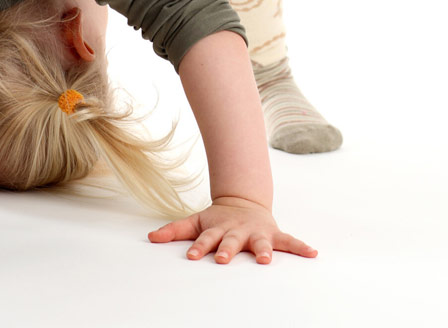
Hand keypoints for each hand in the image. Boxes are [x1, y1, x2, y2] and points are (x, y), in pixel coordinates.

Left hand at [147, 196, 317, 263]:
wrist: (243, 202)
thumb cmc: (217, 219)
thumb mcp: (196, 221)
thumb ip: (174, 230)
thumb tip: (150, 237)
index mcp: (218, 229)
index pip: (206, 239)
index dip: (198, 247)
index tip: (191, 256)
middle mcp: (237, 231)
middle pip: (231, 242)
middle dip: (227, 250)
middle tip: (223, 260)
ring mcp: (256, 233)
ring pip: (261, 243)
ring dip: (264, 251)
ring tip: (266, 260)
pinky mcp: (273, 234)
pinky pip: (289, 241)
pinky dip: (301, 247)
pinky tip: (313, 253)